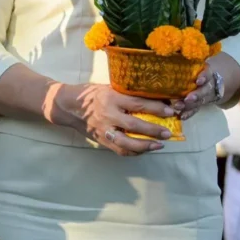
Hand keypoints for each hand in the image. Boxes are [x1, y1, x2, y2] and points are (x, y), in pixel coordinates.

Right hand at [49, 83, 172, 155]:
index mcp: (111, 98)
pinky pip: (120, 150)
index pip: (137, 104)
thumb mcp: (108, 88)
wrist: (68, 106)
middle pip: (135, 125)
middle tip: (168, 133)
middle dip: (154, 130)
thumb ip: (125, 94)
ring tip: (159, 145)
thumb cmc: (90, 93)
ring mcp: (104, 130)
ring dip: (145, 146)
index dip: (156, 108)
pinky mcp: (101, 140)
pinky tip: (144, 150)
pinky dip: (134, 152)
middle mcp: (108, 115)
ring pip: (127, 143)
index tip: (171, 111)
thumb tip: (152, 98)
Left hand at [172, 52, 239, 119]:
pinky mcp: (200, 103)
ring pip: (200, 101)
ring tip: (179, 107)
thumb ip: (185, 55)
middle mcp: (208, 85)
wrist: (214, 79)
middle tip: (188, 98)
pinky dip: (189, 113)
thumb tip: (169, 47)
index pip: (207, 73)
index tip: (198, 81)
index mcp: (208, 72)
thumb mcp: (197, 62)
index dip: (203, 77)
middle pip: (204, 90)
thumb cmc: (198, 68)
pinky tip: (181, 116)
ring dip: (190, 105)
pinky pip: (196, 109)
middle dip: (197, 95)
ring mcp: (205, 95)